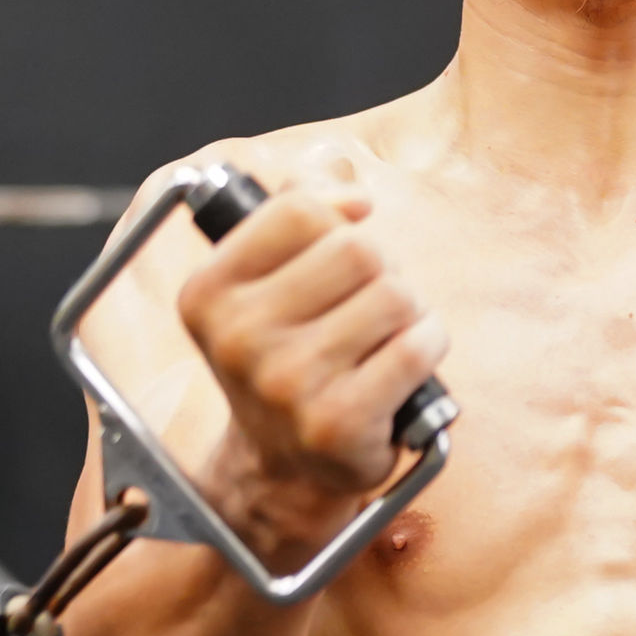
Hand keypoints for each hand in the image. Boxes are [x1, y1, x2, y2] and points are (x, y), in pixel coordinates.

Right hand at [175, 181, 447, 563]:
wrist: (286, 464)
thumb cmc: (289, 350)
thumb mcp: (269, 275)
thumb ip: (296, 201)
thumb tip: (335, 170)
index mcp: (208, 292)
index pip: (300, 208)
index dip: (340, 214)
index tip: (345, 234)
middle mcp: (237, 339)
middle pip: (357, 248)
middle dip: (379, 269)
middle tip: (362, 306)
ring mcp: (285, 386)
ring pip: (395, 294)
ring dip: (407, 311)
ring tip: (379, 339)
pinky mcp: (336, 425)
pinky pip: (418, 345)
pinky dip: (427, 345)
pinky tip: (403, 367)